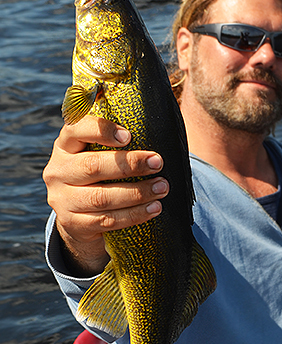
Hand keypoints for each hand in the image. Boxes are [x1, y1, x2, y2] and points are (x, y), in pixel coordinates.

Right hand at [43, 115, 168, 273]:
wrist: (76, 219)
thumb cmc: (96, 178)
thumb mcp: (95, 154)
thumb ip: (115, 139)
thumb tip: (153, 119)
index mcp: (64, 147)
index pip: (76, 130)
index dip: (101, 131)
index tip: (128, 136)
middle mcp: (58, 171)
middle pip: (93, 166)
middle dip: (130, 164)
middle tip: (157, 162)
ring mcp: (62, 200)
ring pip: (102, 197)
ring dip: (137, 193)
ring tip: (162, 188)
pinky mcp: (73, 224)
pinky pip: (107, 220)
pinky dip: (134, 215)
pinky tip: (153, 208)